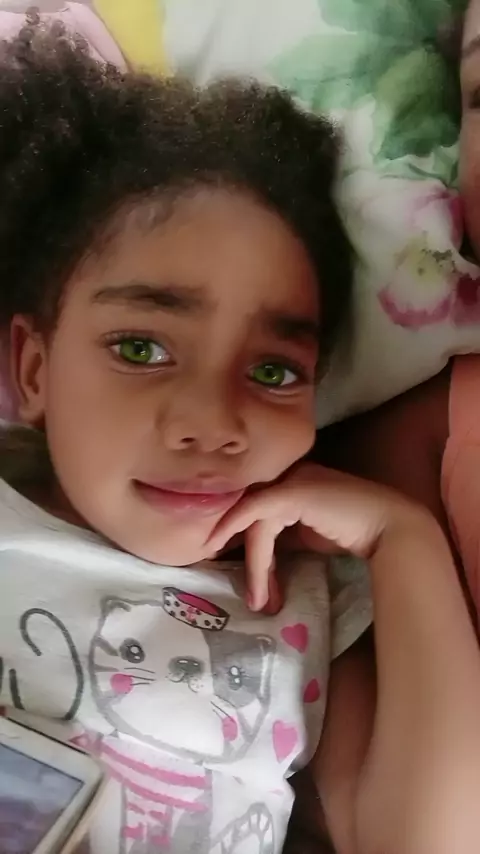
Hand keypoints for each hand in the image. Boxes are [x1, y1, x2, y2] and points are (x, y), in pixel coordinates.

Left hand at [207, 463, 420, 611]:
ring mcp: (291, 479)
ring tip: (260, 600)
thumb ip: (284, 538)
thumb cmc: (357, 534)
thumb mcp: (309, 536)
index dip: (239, 537)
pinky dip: (234, 528)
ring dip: (255, 565)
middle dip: (245, 556)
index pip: (257, 510)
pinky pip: (255, 510)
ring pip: (255, 521)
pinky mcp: (292, 491)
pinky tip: (221, 547)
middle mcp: (289, 475)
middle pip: (252, 516)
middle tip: (248, 593)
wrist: (391, 529)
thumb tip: (257, 558)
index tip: (227, 564)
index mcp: (293, 482)